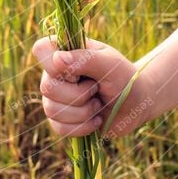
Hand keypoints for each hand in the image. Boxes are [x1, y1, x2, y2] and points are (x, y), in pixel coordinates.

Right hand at [33, 35, 150, 137]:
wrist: (136, 104)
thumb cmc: (124, 78)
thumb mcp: (110, 65)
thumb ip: (85, 59)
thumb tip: (58, 59)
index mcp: (65, 52)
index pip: (41, 50)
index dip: (55, 65)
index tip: (78, 72)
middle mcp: (56, 74)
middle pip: (47, 87)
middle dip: (79, 94)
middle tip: (97, 88)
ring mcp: (57, 97)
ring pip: (52, 110)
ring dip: (83, 112)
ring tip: (98, 104)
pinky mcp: (62, 120)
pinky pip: (59, 128)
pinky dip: (82, 127)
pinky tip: (96, 120)